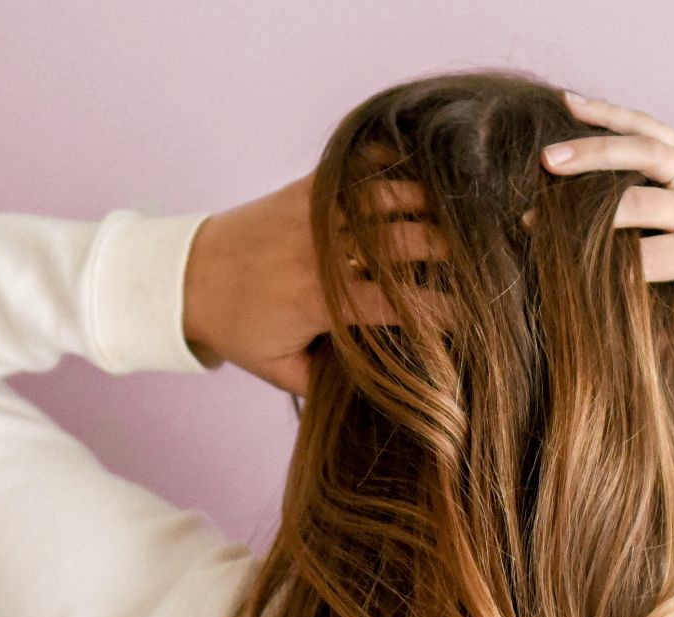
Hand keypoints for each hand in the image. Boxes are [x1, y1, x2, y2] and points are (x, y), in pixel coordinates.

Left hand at [181, 171, 448, 397]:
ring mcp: (313, 214)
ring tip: (469, 213)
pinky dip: (393, 166)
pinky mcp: (305, 188)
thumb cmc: (238, 329)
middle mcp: (320, 253)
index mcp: (319, 303)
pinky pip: (358, 168)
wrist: (186, 278)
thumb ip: (328, 383)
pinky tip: (426, 169)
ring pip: (389, 198)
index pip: (397, 304)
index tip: (474, 316)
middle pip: (404, 242)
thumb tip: (382, 393)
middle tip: (488, 255)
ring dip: (433, 203)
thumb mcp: (280, 370)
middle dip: (452, 249)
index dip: (442, 310)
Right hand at [540, 91, 673, 352]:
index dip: (596, 267)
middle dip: (582, 213)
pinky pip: (651, 126)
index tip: (552, 274)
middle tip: (531, 222)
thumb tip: (621, 357)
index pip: (644, 260)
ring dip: (593, 152)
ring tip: (547, 158)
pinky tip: (571, 103)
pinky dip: (612, 112)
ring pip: (644, 152)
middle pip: (636, 202)